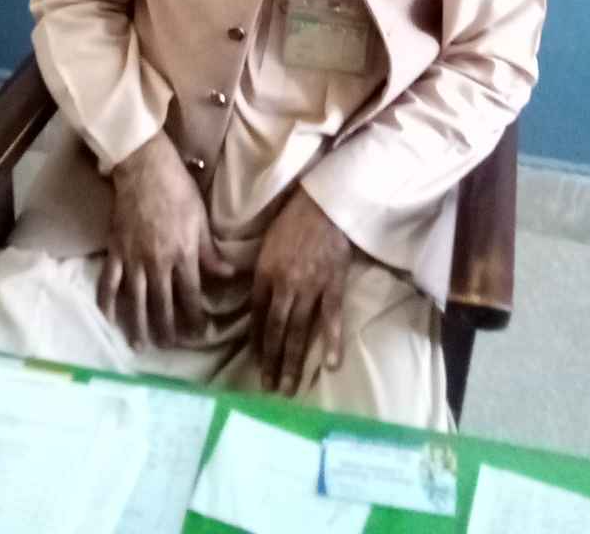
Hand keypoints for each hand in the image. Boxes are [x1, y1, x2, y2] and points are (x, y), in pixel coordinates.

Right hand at [98, 131, 233, 348]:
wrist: (145, 169)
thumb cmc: (178, 190)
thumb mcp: (201, 219)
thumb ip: (210, 252)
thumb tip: (229, 276)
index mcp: (183, 254)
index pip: (191, 296)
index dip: (195, 319)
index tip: (199, 335)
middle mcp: (157, 263)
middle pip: (162, 305)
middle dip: (167, 330)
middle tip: (170, 347)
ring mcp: (133, 259)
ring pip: (135, 301)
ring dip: (138, 326)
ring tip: (141, 344)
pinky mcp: (114, 251)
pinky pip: (108, 283)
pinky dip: (107, 303)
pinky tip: (109, 319)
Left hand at [251, 186, 352, 396]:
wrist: (324, 202)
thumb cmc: (293, 218)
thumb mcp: (267, 243)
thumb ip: (261, 272)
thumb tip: (254, 297)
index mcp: (265, 273)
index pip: (257, 316)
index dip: (256, 342)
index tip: (256, 363)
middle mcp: (284, 284)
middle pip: (276, 330)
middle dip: (272, 361)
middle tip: (269, 388)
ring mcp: (310, 286)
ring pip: (300, 330)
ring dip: (293, 360)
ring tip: (289, 387)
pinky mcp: (334, 284)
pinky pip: (332, 317)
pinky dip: (332, 341)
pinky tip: (331, 364)